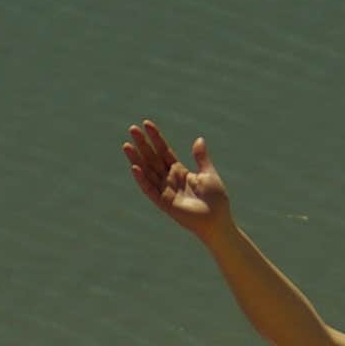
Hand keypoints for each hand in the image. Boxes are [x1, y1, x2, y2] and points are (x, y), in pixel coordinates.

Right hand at [122, 119, 231, 237]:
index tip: (146, 124)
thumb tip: (199, 139)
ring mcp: (165, 191)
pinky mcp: (164, 203)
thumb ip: (201, 157)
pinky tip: (134, 168)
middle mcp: (170, 180)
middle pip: (153, 158)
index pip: (164, 151)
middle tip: (132, 128)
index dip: (155, 138)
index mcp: (180, 172)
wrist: (217, 221)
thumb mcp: (209, 173)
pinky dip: (142, 179)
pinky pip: (150, 190)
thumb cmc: (216, 199)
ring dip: (137, 159)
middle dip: (143, 144)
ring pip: (147, 171)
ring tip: (127, 145)